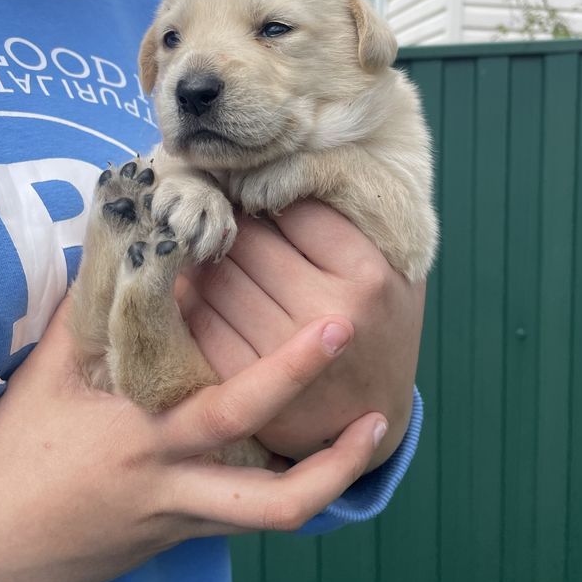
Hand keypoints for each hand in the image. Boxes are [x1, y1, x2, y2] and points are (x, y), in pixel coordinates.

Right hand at [0, 297, 384, 581]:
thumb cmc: (12, 455)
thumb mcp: (45, 374)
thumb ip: (89, 311)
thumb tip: (123, 247)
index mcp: (133, 417)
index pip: (191, 356)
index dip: (229, 310)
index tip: (270, 260)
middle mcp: (167, 466)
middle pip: (246, 421)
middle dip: (297, 373)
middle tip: (342, 328)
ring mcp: (182, 510)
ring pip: (276, 505)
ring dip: (331, 470)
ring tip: (373, 425)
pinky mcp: (184, 536)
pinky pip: (252, 517)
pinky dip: (293, 489)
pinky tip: (318, 460)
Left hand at [176, 201, 425, 469]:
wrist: (372, 417)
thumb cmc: (379, 326)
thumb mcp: (391, 267)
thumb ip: (354, 217)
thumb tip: (281, 165)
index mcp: (368, 275)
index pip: (293, 205)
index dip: (267, 194)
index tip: (257, 194)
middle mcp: (331, 313)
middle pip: (247, 239)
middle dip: (229, 224)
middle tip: (220, 216)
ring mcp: (284, 356)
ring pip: (216, 277)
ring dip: (203, 259)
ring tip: (208, 251)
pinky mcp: (246, 388)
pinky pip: (198, 322)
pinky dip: (190, 301)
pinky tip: (200, 292)